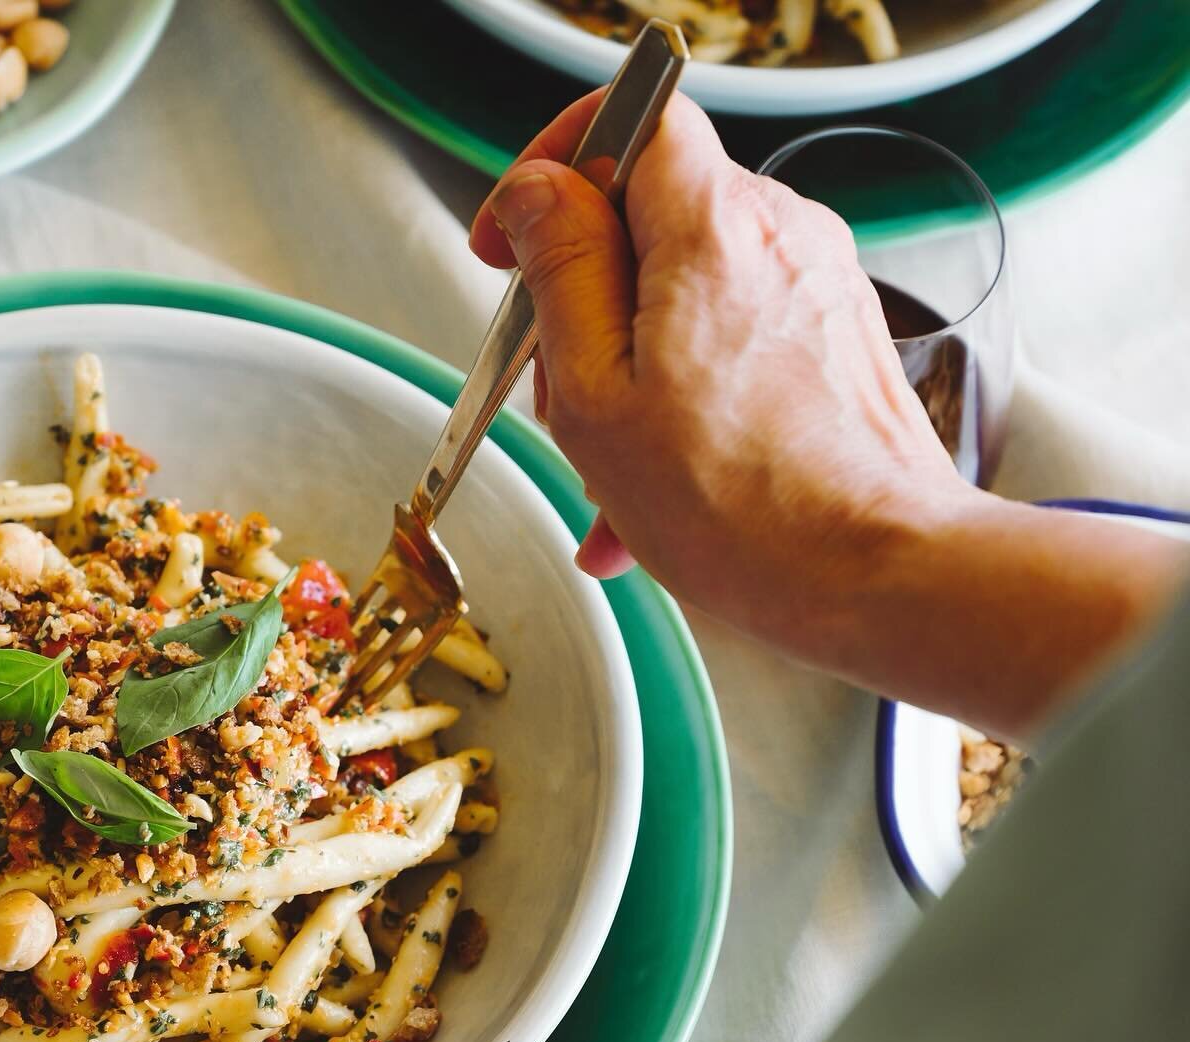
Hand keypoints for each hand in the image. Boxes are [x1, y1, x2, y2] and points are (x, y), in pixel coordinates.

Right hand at [471, 94, 960, 628]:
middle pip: (646, 222)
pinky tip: (653, 491)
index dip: (555, 165)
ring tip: (612, 474)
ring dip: (628, 374)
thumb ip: (560, 270)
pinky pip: (732, 342)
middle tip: (563, 397)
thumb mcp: (600, 393)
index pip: (630, 116)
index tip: (512, 241)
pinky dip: (683, 398)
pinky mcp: (835, 339)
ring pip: (682, 296)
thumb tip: (537, 192)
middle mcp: (779, 235)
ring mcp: (815, 287)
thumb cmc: (742, 508)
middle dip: (584, 306)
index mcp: (711, 228)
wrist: (877, 575)